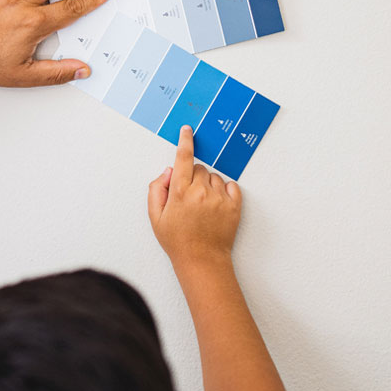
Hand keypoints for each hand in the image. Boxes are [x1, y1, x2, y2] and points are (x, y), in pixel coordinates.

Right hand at [148, 125, 241, 268]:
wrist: (202, 260)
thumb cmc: (178, 241)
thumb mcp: (156, 217)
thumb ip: (157, 189)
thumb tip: (169, 171)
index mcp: (180, 192)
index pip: (184, 157)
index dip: (185, 141)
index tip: (188, 130)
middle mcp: (200, 191)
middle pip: (199, 168)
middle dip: (194, 177)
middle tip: (190, 197)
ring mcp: (219, 198)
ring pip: (214, 177)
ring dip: (208, 185)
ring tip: (203, 206)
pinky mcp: (234, 205)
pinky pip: (231, 186)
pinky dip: (224, 191)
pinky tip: (216, 205)